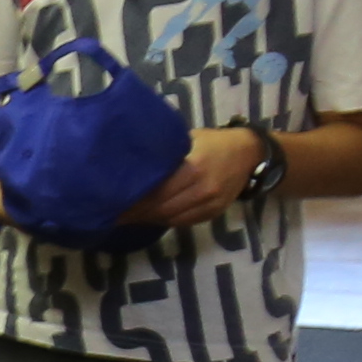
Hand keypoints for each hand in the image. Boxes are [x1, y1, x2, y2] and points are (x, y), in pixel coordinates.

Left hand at [120, 128, 267, 231]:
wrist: (249, 153)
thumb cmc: (211, 142)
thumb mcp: (186, 140)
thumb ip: (164, 153)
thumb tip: (131, 162)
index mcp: (193, 168)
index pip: (156, 191)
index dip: (134, 199)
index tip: (113, 200)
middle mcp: (203, 189)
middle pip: (161, 208)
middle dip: (136, 212)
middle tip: (114, 211)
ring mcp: (210, 204)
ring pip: (172, 218)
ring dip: (148, 219)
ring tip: (127, 216)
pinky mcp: (213, 213)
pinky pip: (184, 222)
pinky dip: (165, 220)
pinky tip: (150, 217)